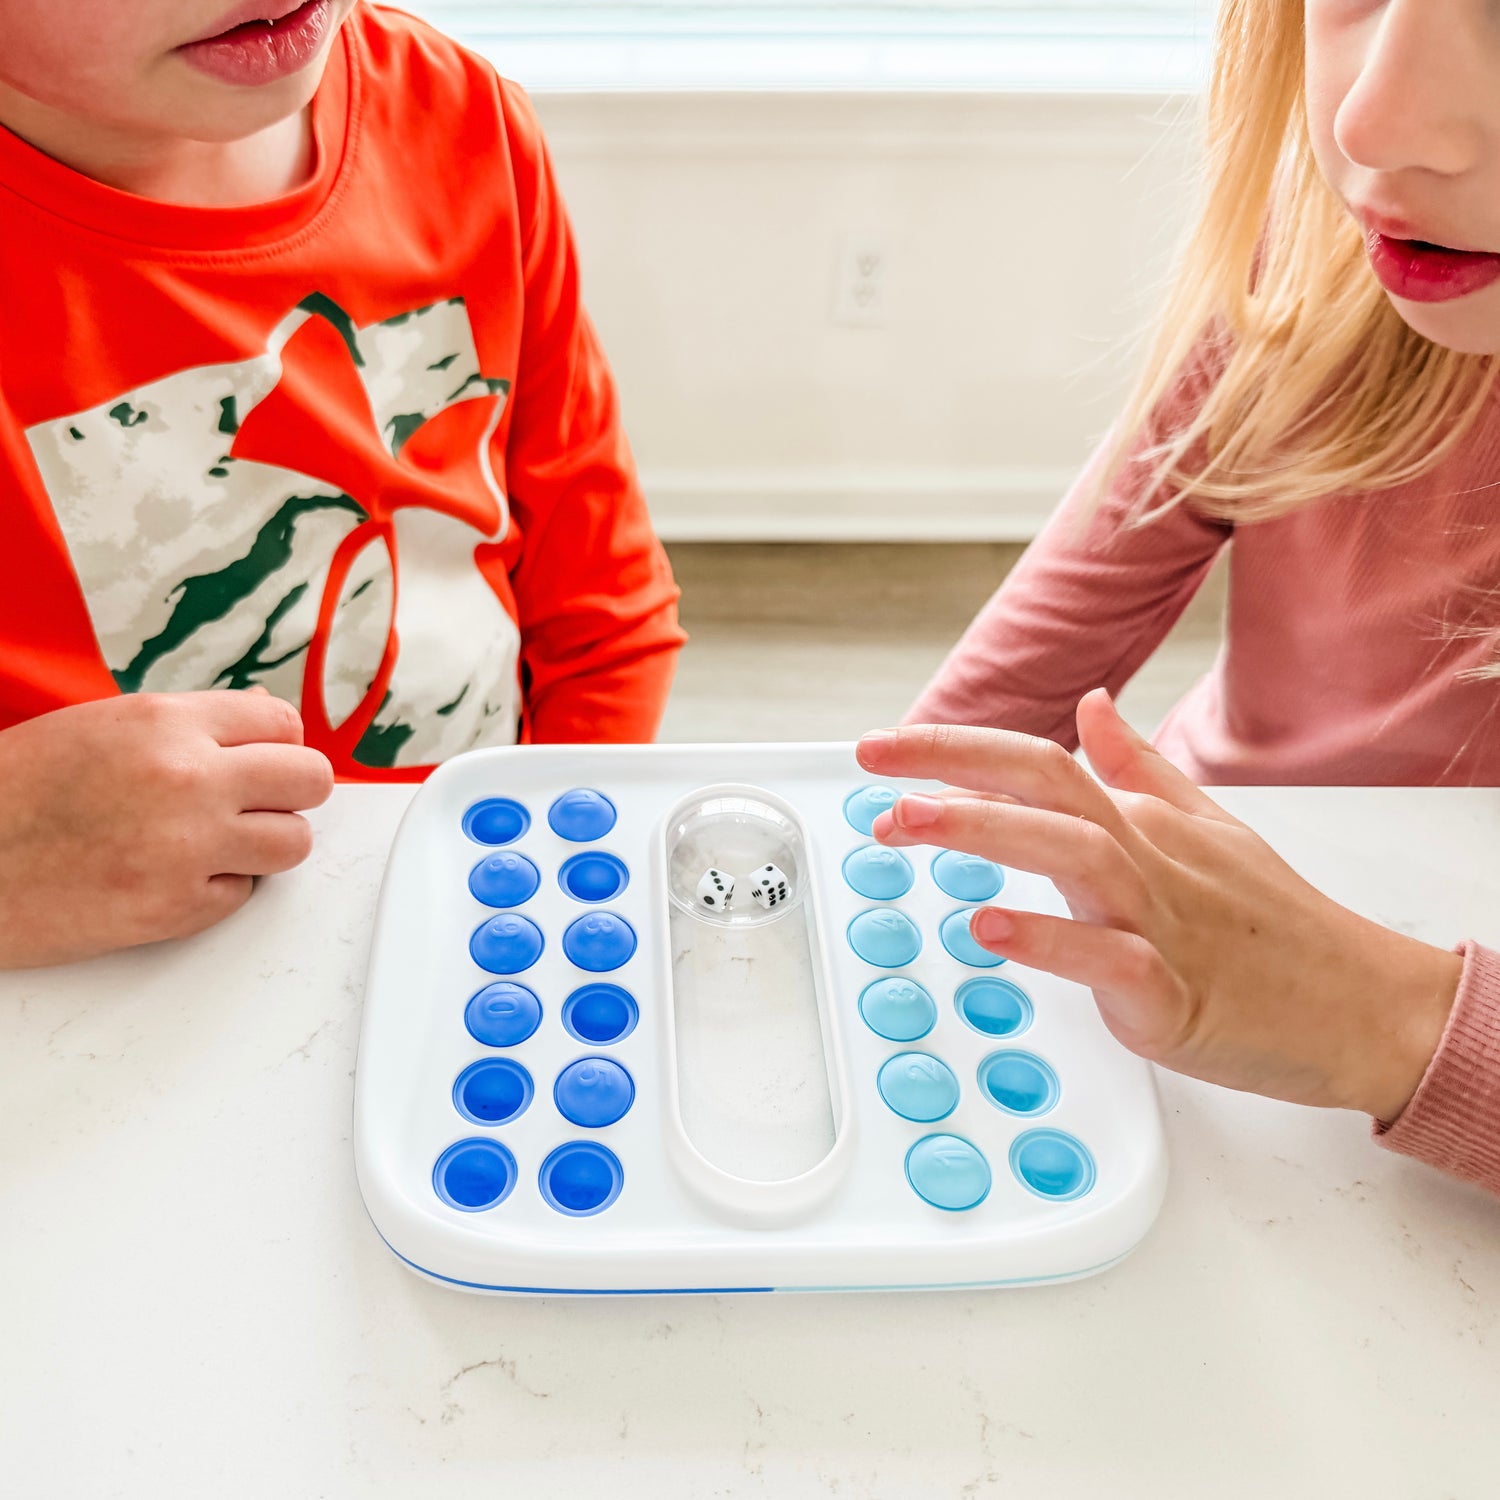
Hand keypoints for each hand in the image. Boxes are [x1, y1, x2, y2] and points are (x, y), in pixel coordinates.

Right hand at [0, 691, 333, 967]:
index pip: (284, 723)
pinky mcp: (176, 909)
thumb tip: (260, 730)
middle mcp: (188, 779)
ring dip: (265, 844)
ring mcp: (187, 847)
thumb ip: (187, 728)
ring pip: (294, 842)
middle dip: (290, 792)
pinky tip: (171, 876)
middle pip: (310, 780)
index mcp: (166, 723)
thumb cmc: (15, 792)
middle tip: (259, 804)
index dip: (277, 746)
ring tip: (217, 843)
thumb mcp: (102, 727)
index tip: (264, 761)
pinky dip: (217, 889)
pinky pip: (243, 895)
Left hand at [858, 690, 1460, 1120]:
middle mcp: (1146, 857)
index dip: (955, 747)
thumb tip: (1091, 709)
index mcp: (1142, 821)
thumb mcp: (1209, 827)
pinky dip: (1050, 940)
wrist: (1364, 1006)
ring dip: (987, 831)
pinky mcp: (1175, 994)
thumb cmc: (1277, 923)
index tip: (882, 748)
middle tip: (875, 774)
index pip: (1037, 760)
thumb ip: (1140, 769)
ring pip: (1075, 853)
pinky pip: (1110, 958)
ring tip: (911, 824)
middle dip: (951, 771)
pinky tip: (988, 929)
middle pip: (1046, 788)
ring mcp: (1162, 922)